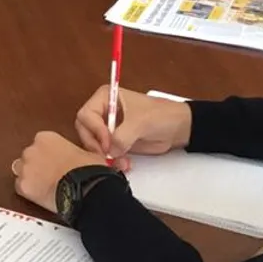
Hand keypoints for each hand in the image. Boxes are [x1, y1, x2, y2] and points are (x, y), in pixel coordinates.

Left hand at [12, 130, 105, 213]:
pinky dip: (29, 192)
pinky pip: (21, 188)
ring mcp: (25, 168)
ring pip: (22, 172)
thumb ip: (73, 150)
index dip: (49, 156)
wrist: (85, 189)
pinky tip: (42, 196)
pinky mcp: (23, 186)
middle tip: (51, 176)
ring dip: (31, 177)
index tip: (55, 163)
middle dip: (38, 166)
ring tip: (47, 187)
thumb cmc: (89, 170)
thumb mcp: (86, 151)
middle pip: (29, 157)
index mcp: (46, 137)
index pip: (40, 144)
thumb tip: (77, 157)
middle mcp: (32, 150)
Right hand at [73, 86, 191, 166]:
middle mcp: (102, 112)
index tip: (108, 143)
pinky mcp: (115, 142)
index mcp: (104, 97)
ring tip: (122, 162)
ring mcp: (108, 128)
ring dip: (104, 156)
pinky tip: (124, 164)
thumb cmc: (161, 115)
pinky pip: (104, 154)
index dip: (95, 130)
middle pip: (85, 131)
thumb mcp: (140, 122)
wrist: (178, 128)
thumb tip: (110, 152)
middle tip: (109, 156)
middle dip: (96, 146)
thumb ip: (122, 136)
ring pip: (93, 145)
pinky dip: (111, 161)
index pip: (86, 115)